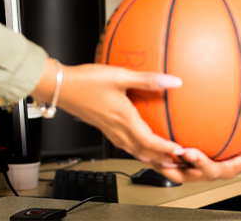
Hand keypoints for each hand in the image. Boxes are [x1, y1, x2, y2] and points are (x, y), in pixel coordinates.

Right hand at [31, 60, 183, 167]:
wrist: (60, 88)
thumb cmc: (85, 81)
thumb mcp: (119, 76)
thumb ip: (147, 79)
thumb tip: (173, 81)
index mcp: (123, 119)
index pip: (148, 141)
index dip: (165, 149)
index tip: (180, 153)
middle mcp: (117, 129)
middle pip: (143, 152)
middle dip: (162, 161)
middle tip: (179, 165)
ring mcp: (110, 131)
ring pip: (134, 151)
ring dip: (151, 159)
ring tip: (165, 162)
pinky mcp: (105, 128)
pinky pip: (125, 145)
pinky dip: (138, 151)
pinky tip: (142, 147)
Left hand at [155, 128, 240, 183]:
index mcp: (222, 170)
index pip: (209, 170)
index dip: (198, 163)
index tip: (190, 151)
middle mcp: (205, 171)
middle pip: (183, 174)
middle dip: (170, 167)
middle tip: (159, 153)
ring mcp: (194, 168)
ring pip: (172, 168)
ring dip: (158, 160)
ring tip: (144, 149)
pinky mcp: (187, 161)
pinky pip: (171, 156)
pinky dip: (160, 149)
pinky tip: (150, 132)